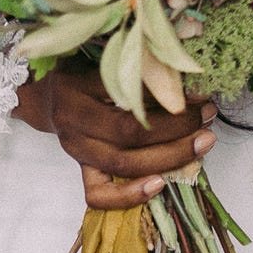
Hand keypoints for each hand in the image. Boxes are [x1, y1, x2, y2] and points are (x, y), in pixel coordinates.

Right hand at [13, 68, 217, 210]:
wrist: (44, 93)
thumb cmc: (81, 68)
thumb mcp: (103, 56)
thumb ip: (138, 65)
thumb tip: (189, 78)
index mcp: (79, 85)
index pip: (129, 94)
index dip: (169, 96)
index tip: (200, 92)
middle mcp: (73, 120)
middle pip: (130, 132)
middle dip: (178, 127)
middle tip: (208, 115)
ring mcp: (76, 148)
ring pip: (123, 163)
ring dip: (170, 156)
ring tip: (203, 143)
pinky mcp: (80, 169)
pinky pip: (99, 195)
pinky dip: (130, 196)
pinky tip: (161, 185)